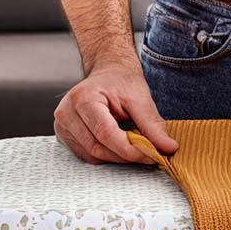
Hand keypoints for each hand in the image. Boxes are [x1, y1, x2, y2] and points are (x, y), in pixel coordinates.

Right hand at [53, 57, 178, 164]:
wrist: (108, 72)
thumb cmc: (121, 81)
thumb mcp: (140, 98)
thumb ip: (152, 124)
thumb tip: (167, 147)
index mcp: (84, 98)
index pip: (106, 134)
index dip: (131, 149)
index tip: (153, 154)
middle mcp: (66, 112)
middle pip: (98, 148)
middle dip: (126, 155)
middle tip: (150, 154)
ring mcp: (62, 125)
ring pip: (92, 155)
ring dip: (117, 157)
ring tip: (136, 148)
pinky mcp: (64, 134)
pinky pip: (86, 155)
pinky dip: (107, 155)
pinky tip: (120, 146)